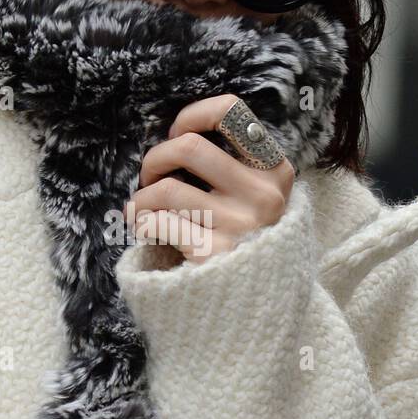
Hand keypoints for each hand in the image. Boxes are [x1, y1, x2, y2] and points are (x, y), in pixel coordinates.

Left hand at [124, 94, 295, 264]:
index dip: (192, 116)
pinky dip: (141, 222)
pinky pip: (157, 223)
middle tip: (151, 177)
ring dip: (142, 197)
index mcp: (275, 171)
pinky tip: (144, 228)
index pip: (231, 113)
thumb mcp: (260, 197)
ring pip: (166, 189)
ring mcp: (240, 226)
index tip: (177, 133)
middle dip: (155, 158)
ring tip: (143, 208)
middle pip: (188, 147)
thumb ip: (235, 166)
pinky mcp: (213, 255)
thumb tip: (178, 136)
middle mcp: (263, 196)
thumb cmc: (247, 240)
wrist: (259, 305)